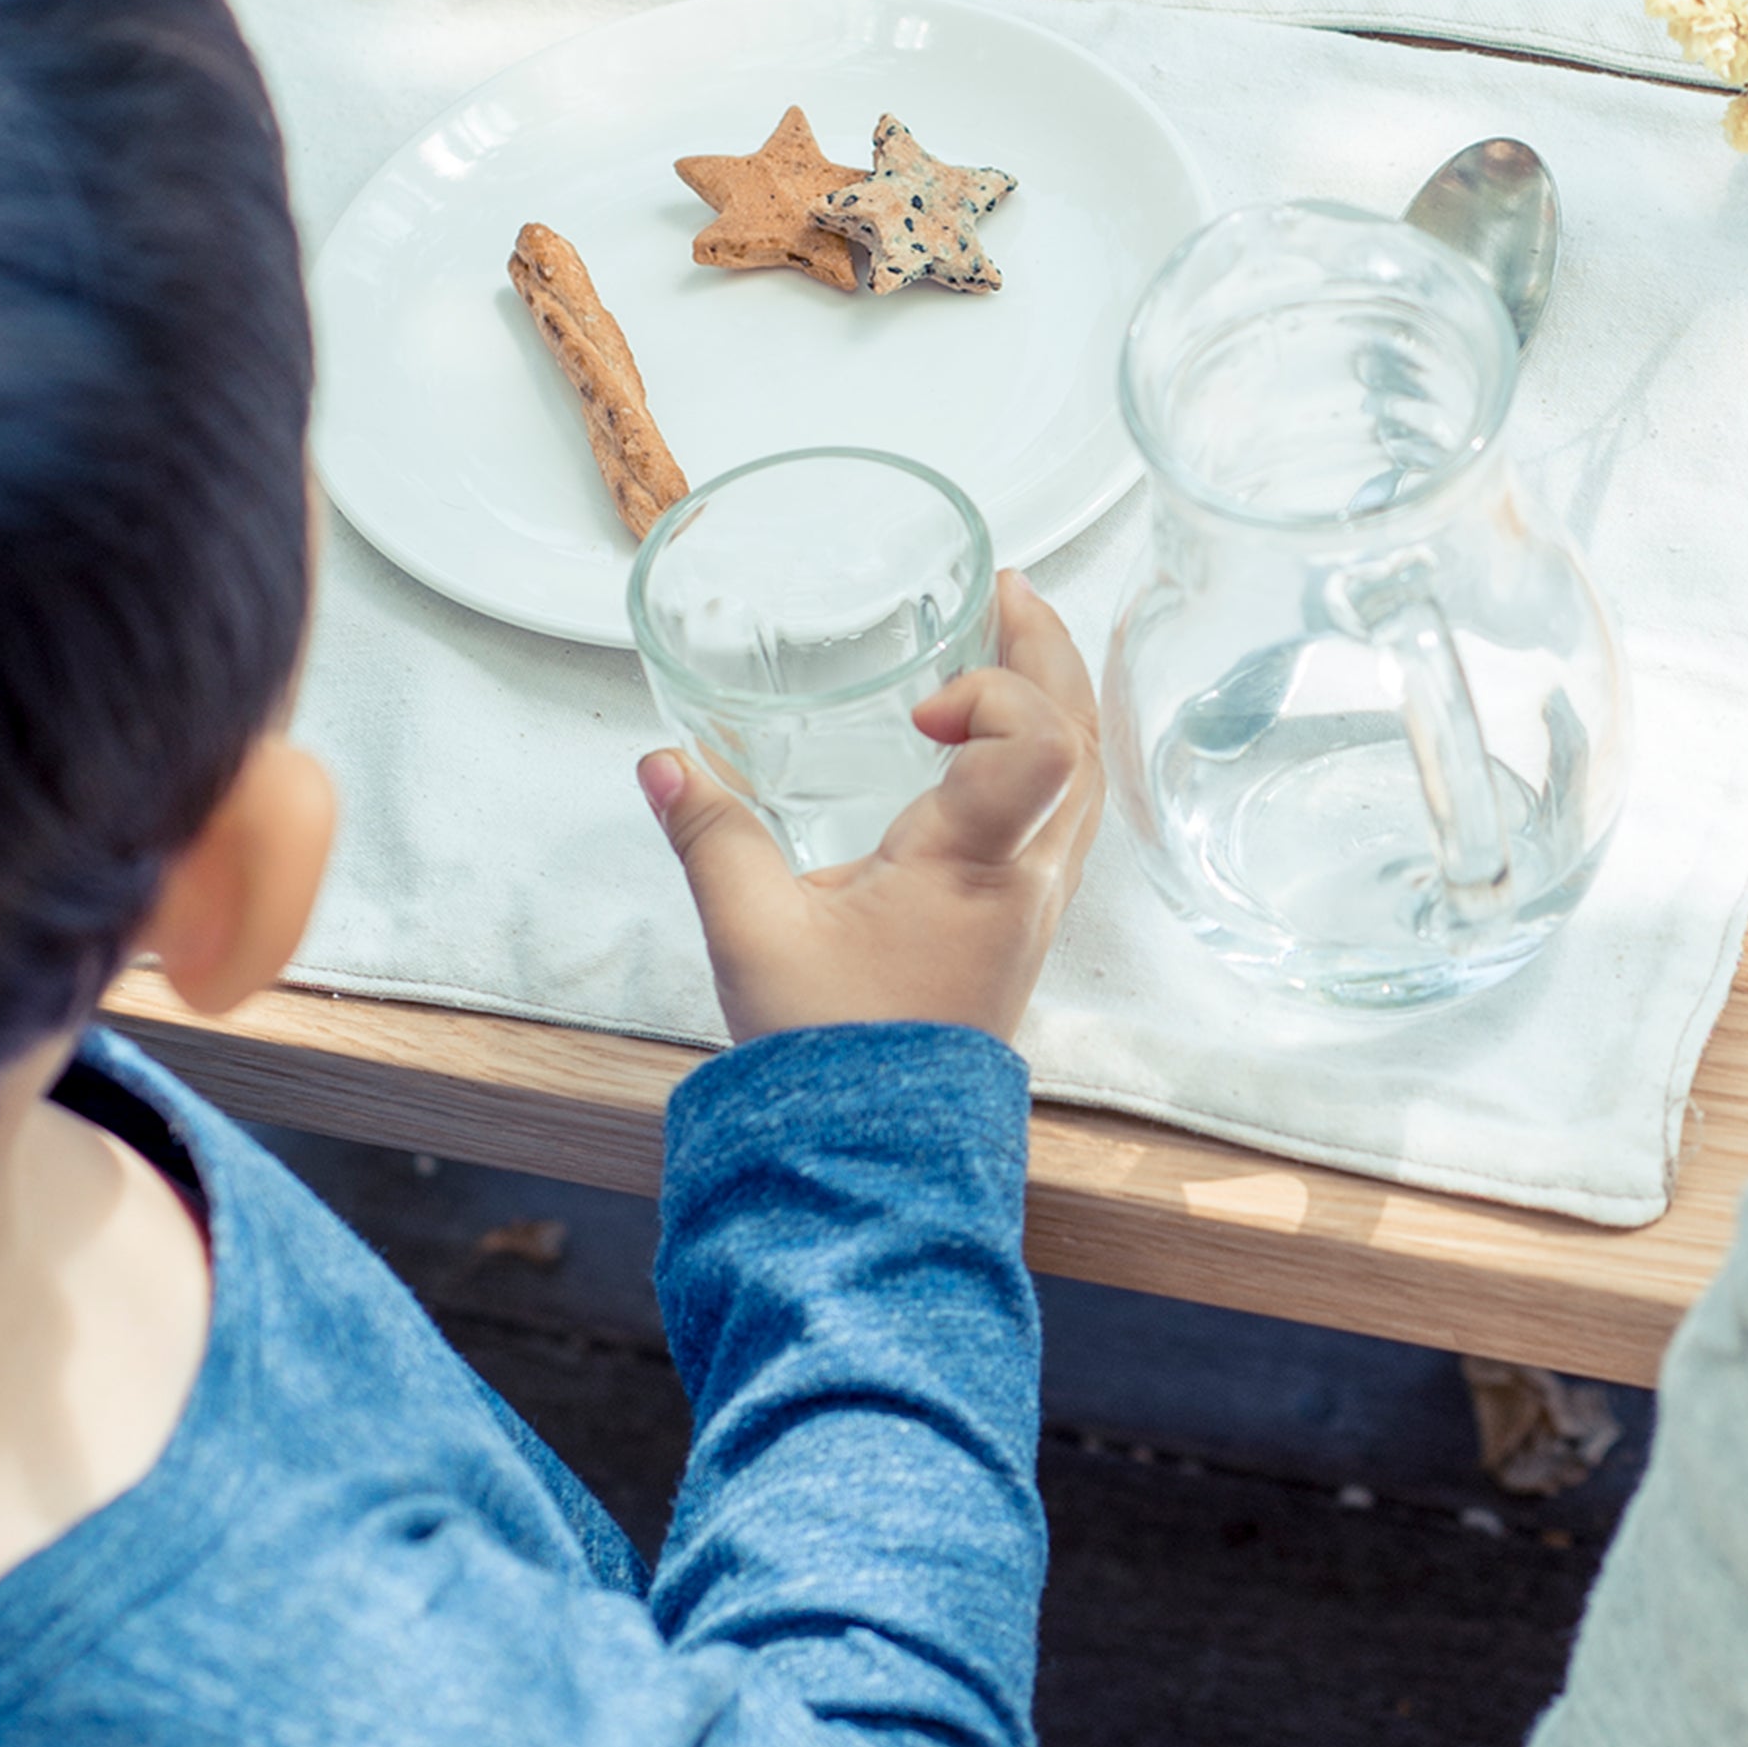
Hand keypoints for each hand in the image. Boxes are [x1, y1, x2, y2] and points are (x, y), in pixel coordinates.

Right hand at [640, 573, 1103, 1049]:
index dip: (996, 693)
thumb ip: (710, 837)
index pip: (1043, 745)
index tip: (922, 708)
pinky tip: (1002, 746)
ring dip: (1056, 700)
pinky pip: (1065, 815)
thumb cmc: (828, 1052)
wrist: (872, 1155)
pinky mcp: (1023, 925)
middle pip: (1082, 740)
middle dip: (1047, 654)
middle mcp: (1027, 879)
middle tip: (1007, 591)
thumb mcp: (752, 934)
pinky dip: (1048, 755)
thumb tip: (663, 761)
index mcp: (974, 867)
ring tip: (1014, 644)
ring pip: (1084, 778)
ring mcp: (1036, 904)